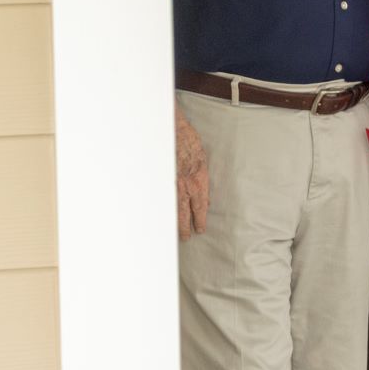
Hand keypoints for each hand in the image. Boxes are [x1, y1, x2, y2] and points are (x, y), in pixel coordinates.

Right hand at [176, 103, 209, 241]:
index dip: (199, 219)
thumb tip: (206, 200)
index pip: (200, 206)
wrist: (175, 132)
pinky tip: (162, 216)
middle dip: (186, 226)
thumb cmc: (190, 144)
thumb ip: (203, 183)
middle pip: (186, 212)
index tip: (200, 228)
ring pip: (173, 208)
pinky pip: (163, 198)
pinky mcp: (163, 181)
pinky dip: (163, 208)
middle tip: (187, 237)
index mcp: (198, 181)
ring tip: (176, 232)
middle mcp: (186, 185)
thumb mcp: (203, 163)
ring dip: (175, 222)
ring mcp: (172, 184)